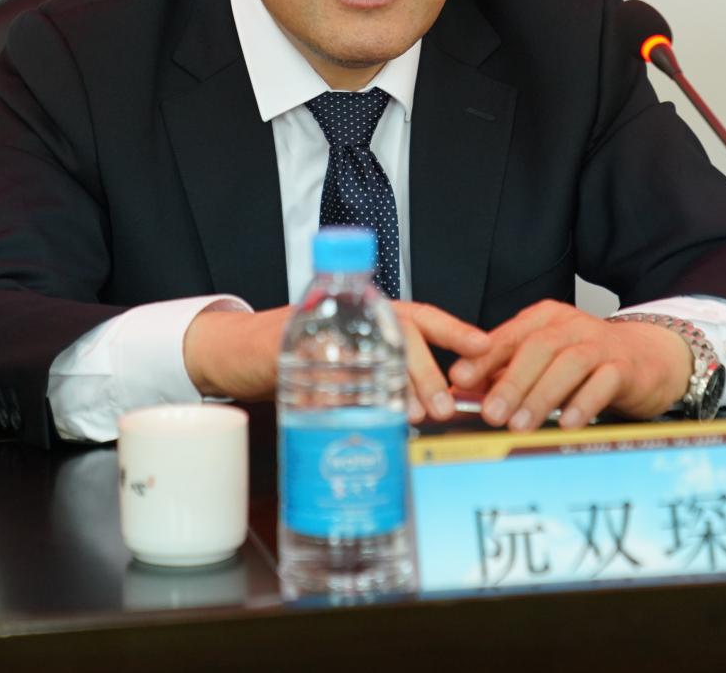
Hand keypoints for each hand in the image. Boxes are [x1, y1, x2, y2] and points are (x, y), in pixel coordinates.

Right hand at [182, 301, 489, 422]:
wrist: (239, 351)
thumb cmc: (304, 360)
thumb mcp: (352, 364)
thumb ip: (389, 379)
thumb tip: (434, 412)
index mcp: (375, 315)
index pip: (423, 317)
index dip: (456, 330)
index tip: (486, 346)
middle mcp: (355, 313)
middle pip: (401, 332)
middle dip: (426, 370)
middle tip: (443, 407)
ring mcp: (321, 323)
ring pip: (368, 345)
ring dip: (393, 380)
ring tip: (411, 412)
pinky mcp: (288, 340)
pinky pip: (318, 359)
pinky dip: (336, 384)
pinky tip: (350, 405)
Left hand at [448, 301, 690, 432]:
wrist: (649, 357)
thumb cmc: (588, 361)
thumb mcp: (545, 360)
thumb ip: (508, 371)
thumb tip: (464, 392)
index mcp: (545, 319)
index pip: (509, 335)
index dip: (483, 358)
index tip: (460, 381)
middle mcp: (571, 326)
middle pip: (537, 347)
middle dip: (511, 381)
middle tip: (491, 413)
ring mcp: (600, 344)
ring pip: (568, 363)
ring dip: (542, 395)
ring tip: (521, 424)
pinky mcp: (625, 367)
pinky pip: (604, 381)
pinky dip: (584, 402)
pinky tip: (569, 423)